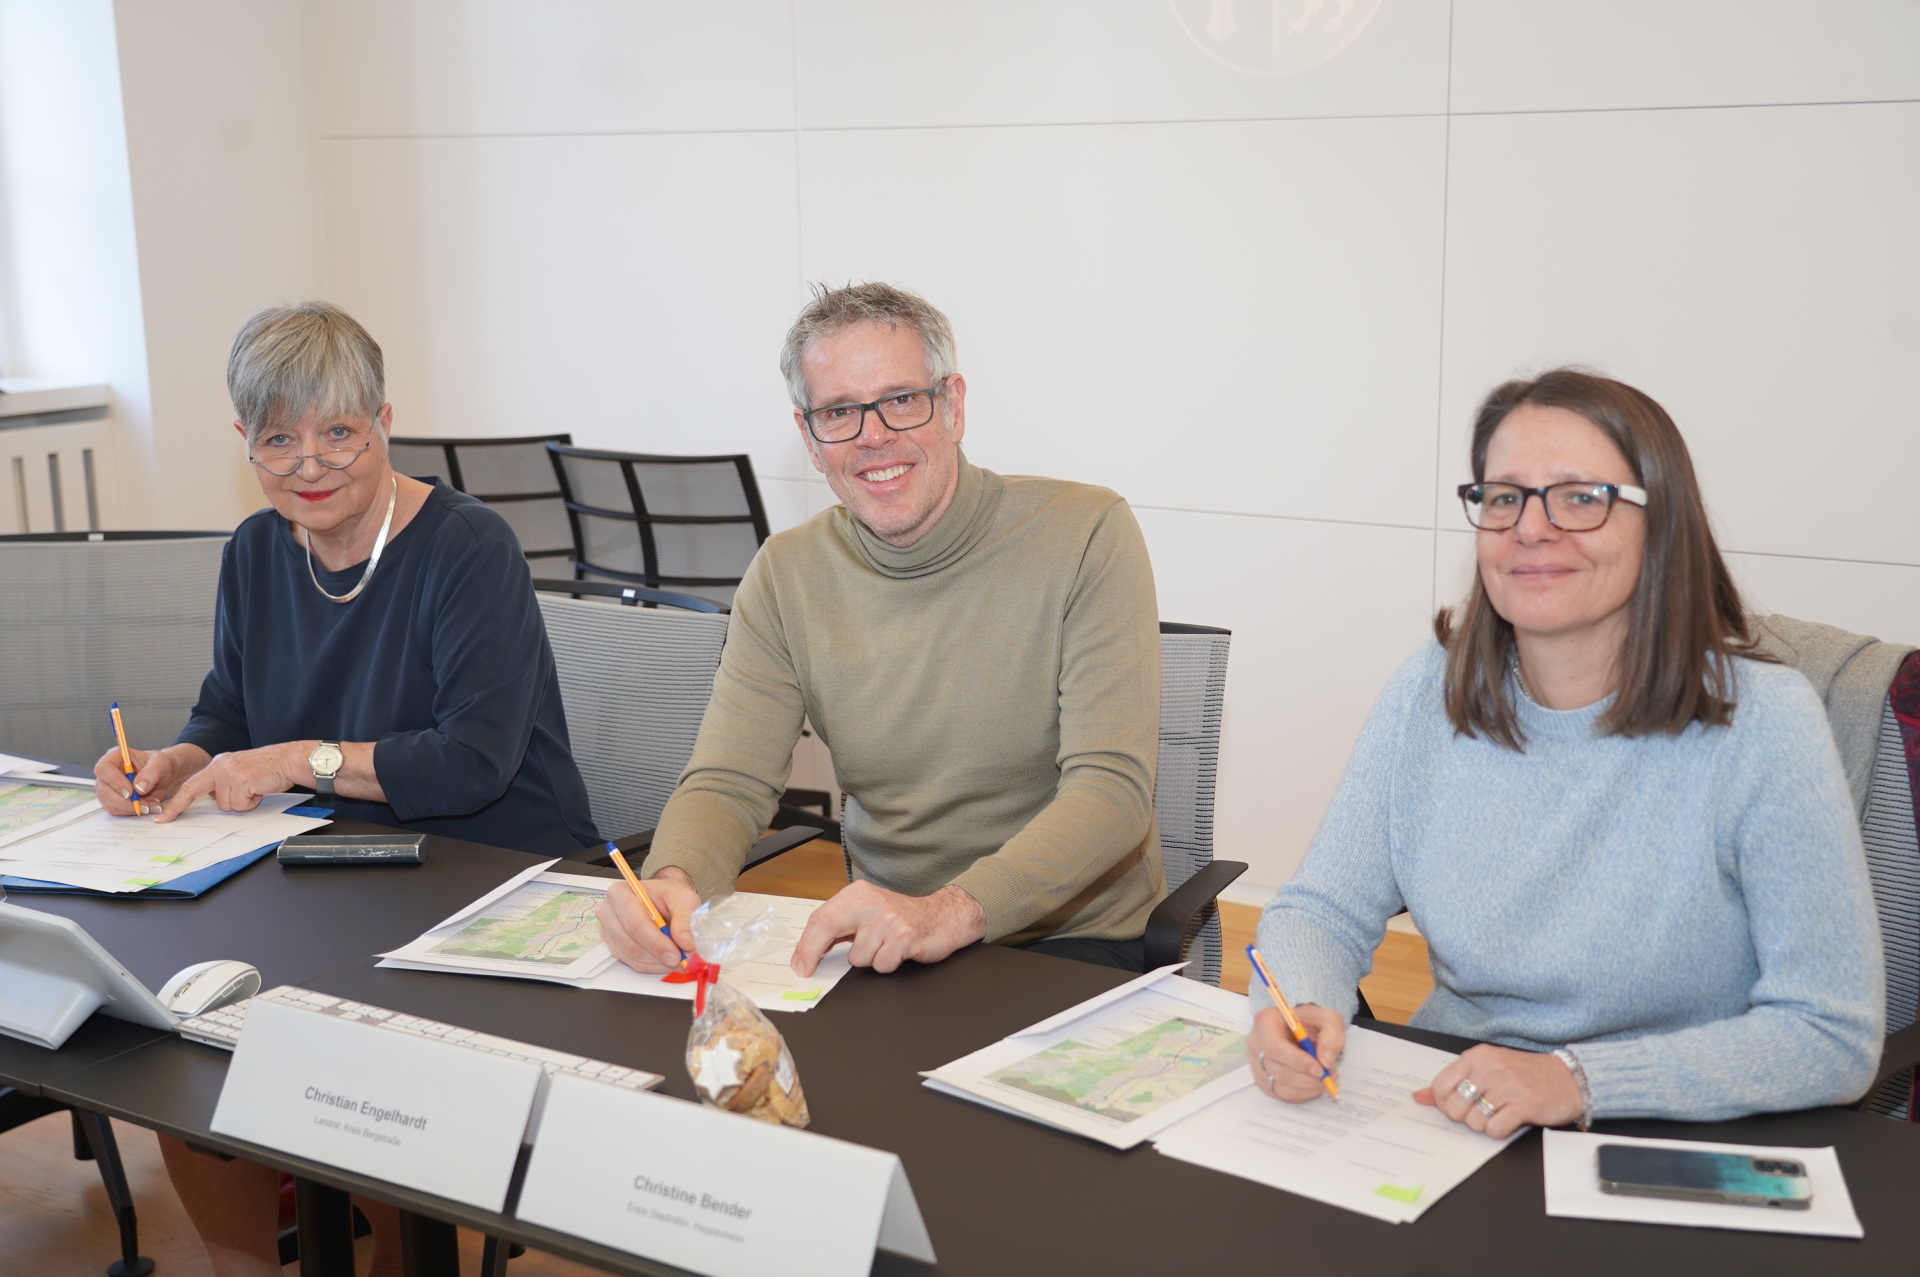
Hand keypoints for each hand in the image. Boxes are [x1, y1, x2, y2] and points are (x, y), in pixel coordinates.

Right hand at [93, 744, 208, 814]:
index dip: (114, 781)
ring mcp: (108, 787)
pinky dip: (132, 812)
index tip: (130, 792)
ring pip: (109, 803)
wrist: (166, 777)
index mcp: (115, 757)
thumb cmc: (161, 766)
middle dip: (125, 801)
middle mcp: (107, 772)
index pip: (104, 768)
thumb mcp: (161, 764)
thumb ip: (151, 773)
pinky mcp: (112, 800)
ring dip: (130, 808)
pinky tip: (148, 807)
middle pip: (104, 790)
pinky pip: (116, 810)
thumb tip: (138, 788)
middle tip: (145, 805)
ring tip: (152, 805)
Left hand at [154, 742, 306, 821]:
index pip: (192, 783)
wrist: (291, 759)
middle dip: (178, 806)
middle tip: (165, 820)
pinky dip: (251, 803)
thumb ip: (225, 782)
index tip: (165, 814)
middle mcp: (220, 766)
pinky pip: (240, 804)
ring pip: (224, 804)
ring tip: (254, 791)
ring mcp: (229, 773)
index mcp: (219, 763)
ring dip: (241, 803)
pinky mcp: (241, 781)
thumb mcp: (242, 771)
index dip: (178, 800)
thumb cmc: (272, 768)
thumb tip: (215, 797)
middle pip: (193, 790)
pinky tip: (259, 791)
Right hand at [596, 866, 701, 973]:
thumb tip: (686, 943)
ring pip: (632, 956)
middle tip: (680, 959)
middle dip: (657, 955)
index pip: (634, 923)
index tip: (675, 953)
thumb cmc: (669, 896)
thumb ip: (685, 918)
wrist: (663, 900)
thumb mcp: (684, 898)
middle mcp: (608, 912)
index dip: (655, 941)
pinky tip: (666, 960)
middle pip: (630, 943)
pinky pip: (632, 963)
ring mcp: (609, 932)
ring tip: (678, 958)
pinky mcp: (614, 947)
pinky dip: (653, 965)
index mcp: (620, 893)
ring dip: (657, 962)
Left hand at [790, 880, 985, 975]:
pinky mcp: (904, 936)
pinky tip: (898, 952)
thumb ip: (842, 925)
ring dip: (869, 960)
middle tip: (807, 971)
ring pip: (858, 957)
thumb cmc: (902, 918)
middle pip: (828, 926)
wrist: (943, 916)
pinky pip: (881, 964)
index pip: (822, 916)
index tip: (799, 963)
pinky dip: (888, 964)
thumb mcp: (868, 912)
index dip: (806, 944)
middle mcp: (871, 902)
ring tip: (885, 947)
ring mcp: (888, 918)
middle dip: (813, 953)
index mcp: (858, 894)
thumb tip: (809, 950)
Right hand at [1248, 1004, 1344, 1102]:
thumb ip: (1331, 1036)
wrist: (1303, 1030)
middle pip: (1277, 1070)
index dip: (1296, 1061)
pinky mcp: (1262, 1079)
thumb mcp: (1328, 1020)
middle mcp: (1256, 1042)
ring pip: (1280, 1085)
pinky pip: (1281, 1094)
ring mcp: (1256, 1063)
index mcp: (1267, 1021)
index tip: (1319, 1068)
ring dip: (1307, 1087)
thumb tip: (1326, 1061)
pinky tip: (1314, 1084)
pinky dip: (1302, 1093)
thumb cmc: (1312, 1023)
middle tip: (1328, 1076)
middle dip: (1307, 1078)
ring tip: (1325, 1079)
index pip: (1273, 1046)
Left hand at [1414, 1043, 1583, 1138]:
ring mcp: (1507, 1085)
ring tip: (1500, 1113)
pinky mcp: (1524, 1104)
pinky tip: (1510, 1120)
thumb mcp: (1486, 1070)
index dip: (1444, 1104)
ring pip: (1474, 1121)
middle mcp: (1489, 1068)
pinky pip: (1495, 1129)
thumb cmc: (1524, 1075)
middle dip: (1465, 1117)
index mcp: (1476, 1057)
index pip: (1440, 1086)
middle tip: (1483, 1111)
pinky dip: (1499, 1131)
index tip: (1457, 1107)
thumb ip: (1452, 1082)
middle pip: (1455, 1107)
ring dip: (1485, 1125)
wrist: (1567, 1078)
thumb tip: (1419, 1096)